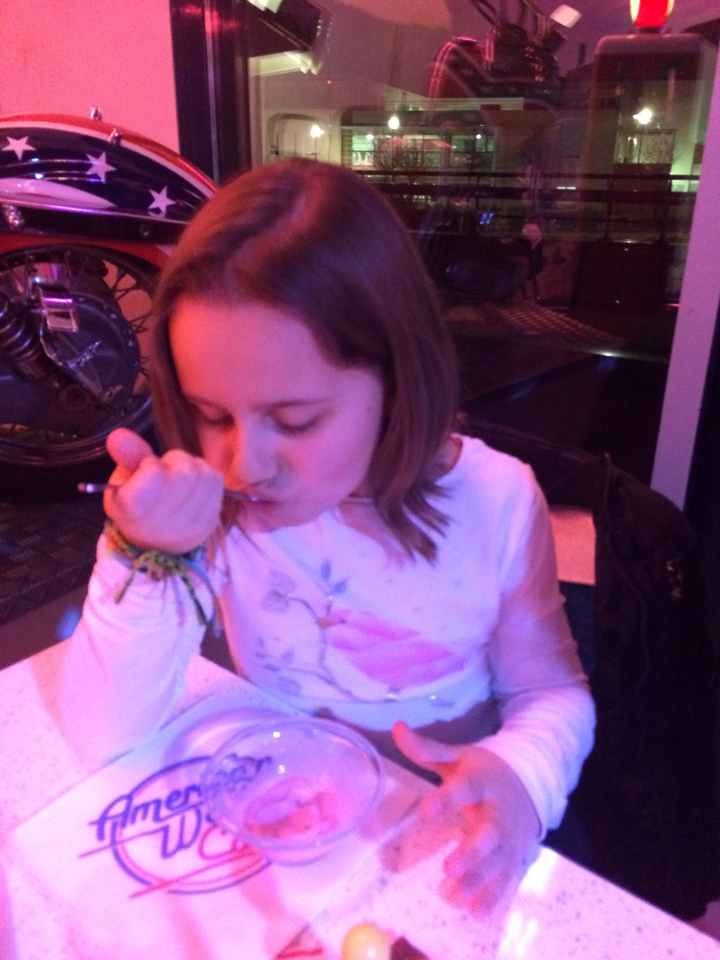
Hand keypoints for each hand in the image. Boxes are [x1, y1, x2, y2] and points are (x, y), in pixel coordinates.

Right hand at [103, 428, 224, 552]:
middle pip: (185, 471)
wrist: (155, 546)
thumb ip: (126, 456)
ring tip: (180, 478)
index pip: (154, 471)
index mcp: (135, 510)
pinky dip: (206, 477)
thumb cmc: (135, 508)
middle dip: (175, 461)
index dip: (150, 463)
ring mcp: (191, 524)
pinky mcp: (211, 522)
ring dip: (193, 467)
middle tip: (166, 471)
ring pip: (203, 473)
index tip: (146, 471)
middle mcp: (164, 521)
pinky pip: (217, 483)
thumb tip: (118, 433)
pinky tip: (195, 486)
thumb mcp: (121, 483)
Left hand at [392, 721, 540, 913]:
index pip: (465, 788)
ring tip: (458, 894)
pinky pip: (507, 877)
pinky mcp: (515, 855)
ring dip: (480, 878)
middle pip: (490, 832)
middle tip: (449, 868)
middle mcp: (499, 811)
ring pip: (499, 860)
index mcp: (482, 781)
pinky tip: (476, 913)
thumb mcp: (458, 757)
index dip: (446, 799)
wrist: (531, 781)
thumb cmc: (483, 770)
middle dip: (472, 851)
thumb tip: (397, 728)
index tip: (425, 810)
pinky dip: (494, 896)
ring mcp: (510, 836)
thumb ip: (427, 749)